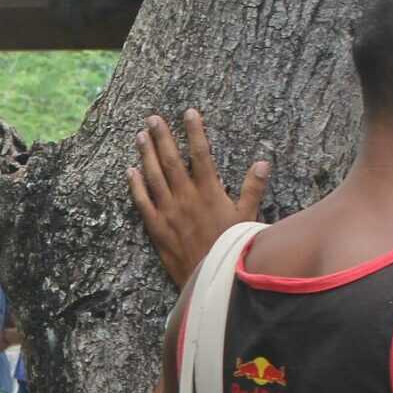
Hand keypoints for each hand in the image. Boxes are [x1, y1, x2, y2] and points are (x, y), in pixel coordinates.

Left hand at [128, 110, 269, 288]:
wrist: (211, 279)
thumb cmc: (233, 248)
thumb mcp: (248, 218)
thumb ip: (253, 189)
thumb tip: (263, 163)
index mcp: (210, 192)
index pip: (201, 154)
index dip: (195, 131)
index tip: (189, 112)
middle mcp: (186, 198)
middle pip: (171, 160)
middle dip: (162, 136)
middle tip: (154, 118)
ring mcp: (169, 212)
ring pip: (154, 177)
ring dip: (146, 154)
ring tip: (141, 136)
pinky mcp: (157, 228)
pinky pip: (142, 203)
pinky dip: (135, 186)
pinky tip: (129, 171)